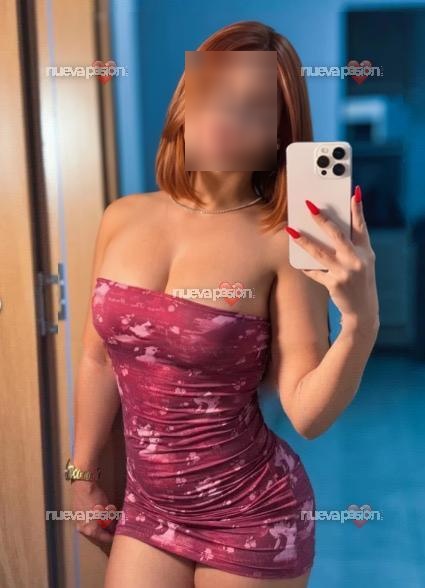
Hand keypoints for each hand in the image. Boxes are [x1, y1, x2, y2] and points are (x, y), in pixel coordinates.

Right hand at [71, 479, 117, 554]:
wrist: (83, 487)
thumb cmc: (96, 498)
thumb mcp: (107, 511)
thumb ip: (110, 522)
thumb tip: (113, 528)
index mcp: (92, 531)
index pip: (105, 538)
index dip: (112, 537)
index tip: (118, 537)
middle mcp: (83, 530)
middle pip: (97, 535)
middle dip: (105, 532)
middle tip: (113, 529)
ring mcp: (78, 524)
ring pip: (91, 529)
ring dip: (99, 527)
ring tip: (107, 522)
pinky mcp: (76, 517)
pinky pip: (86, 523)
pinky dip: (93, 522)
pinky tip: (98, 516)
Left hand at [285, 185, 379, 336]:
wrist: (363, 310)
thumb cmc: (361, 280)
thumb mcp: (363, 261)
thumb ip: (351, 245)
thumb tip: (330, 227)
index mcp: (365, 250)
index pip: (361, 226)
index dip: (358, 209)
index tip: (353, 193)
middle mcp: (356, 259)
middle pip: (337, 235)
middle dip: (322, 219)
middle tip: (309, 206)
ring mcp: (345, 272)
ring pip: (320, 252)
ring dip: (304, 240)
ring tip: (290, 230)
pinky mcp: (334, 283)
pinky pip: (315, 272)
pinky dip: (305, 267)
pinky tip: (296, 261)